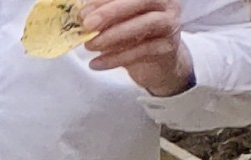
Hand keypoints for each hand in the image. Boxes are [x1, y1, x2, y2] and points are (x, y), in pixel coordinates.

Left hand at [76, 0, 195, 94]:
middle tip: (88, 24)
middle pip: (141, 1)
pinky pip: (141, 51)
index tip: (83, 12)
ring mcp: (169, 24)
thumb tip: (81, 15)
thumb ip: (103, 16)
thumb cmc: (133, 35)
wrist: (157, 63)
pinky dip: (115, 58)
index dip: (105, 0)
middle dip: (112, 12)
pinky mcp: (167, 47)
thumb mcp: (117, 22)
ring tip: (89, 46)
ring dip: (112, 36)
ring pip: (144, 25)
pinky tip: (96, 63)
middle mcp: (166, 4)